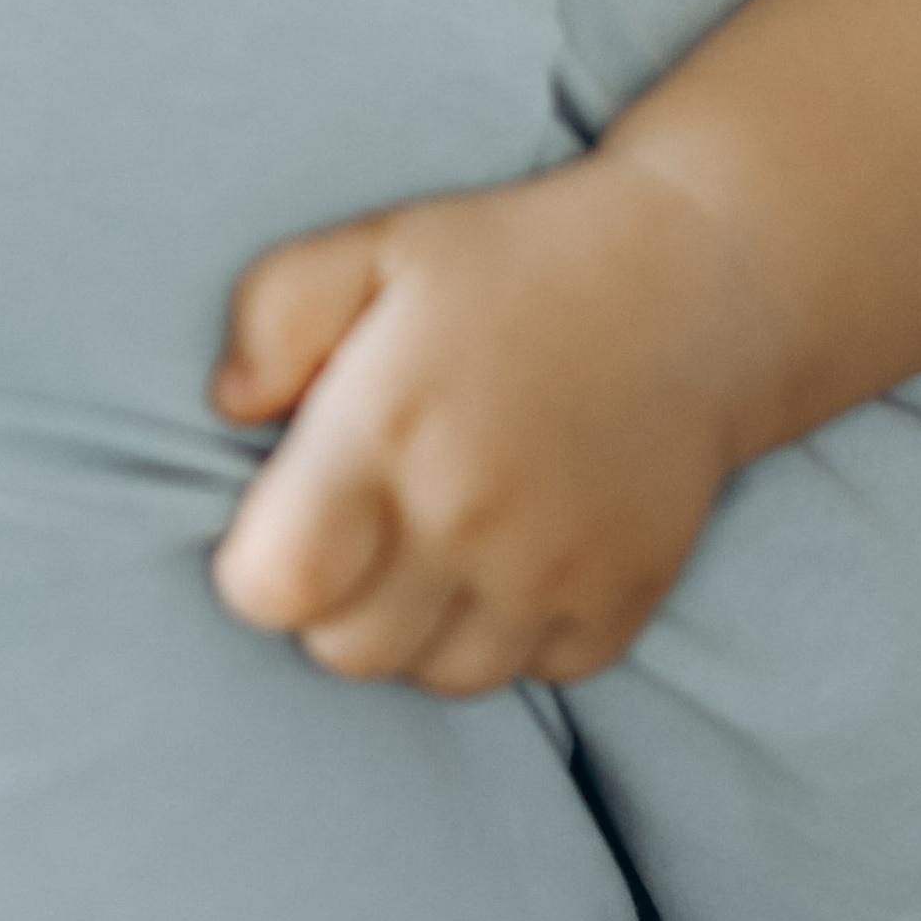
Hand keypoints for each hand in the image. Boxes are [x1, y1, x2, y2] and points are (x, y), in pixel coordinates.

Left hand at [208, 152, 765, 691]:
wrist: (691, 285)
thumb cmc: (510, 261)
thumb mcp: (376, 245)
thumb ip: (272, 316)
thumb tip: (229, 405)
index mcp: (389, 431)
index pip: (275, 589)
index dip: (258, 566)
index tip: (284, 517)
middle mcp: (469, 520)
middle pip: (343, 648)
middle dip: (333, 595)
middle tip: (364, 514)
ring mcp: (551, 576)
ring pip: (432, 676)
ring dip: (416, 622)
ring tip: (436, 530)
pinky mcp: (616, 609)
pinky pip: (528, 673)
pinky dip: (509, 631)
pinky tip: (512, 547)